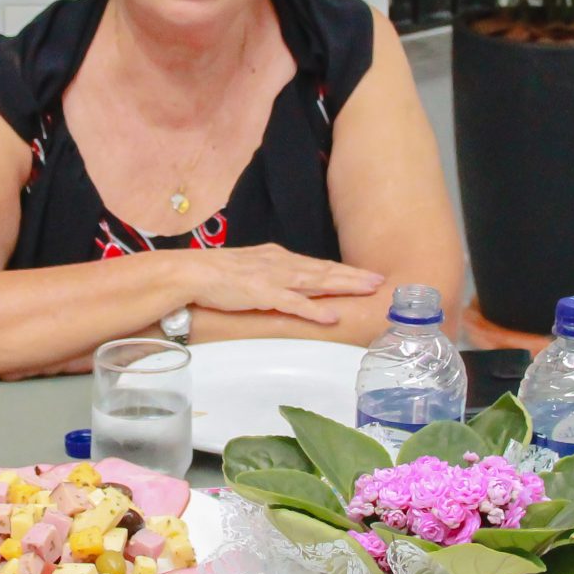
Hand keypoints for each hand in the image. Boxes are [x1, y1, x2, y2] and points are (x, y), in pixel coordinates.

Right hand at [190, 245, 387, 323]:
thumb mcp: (251, 269)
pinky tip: (332, 315)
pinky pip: (293, 303)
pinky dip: (314, 309)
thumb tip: (288, 283)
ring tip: (369, 290)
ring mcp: (273, 278)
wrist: (192, 273)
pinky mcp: (262, 294)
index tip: (367, 275)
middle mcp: (281, 264)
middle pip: (325, 270)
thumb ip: (272, 274)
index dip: (345, 271)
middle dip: (355, 276)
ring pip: (317, 282)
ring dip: (345, 286)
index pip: (318, 265)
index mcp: (279, 258)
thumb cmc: (216, 275)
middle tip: (381, 281)